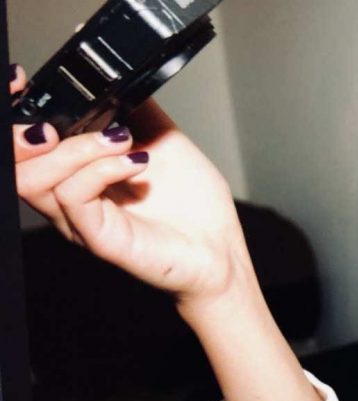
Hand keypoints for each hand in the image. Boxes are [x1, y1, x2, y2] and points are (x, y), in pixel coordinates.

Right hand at [11, 64, 253, 307]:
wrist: (221, 251)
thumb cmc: (194, 207)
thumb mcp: (163, 142)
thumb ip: (135, 112)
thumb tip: (120, 77)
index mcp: (76, 175)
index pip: (23, 147)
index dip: (17, 117)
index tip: (27, 83)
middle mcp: (70, 200)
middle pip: (17, 163)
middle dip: (28, 131)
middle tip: (68, 121)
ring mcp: (81, 221)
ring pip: (35, 179)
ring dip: (75, 147)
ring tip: (119, 140)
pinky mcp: (100, 239)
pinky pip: (74, 197)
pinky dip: (99, 169)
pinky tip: (133, 162)